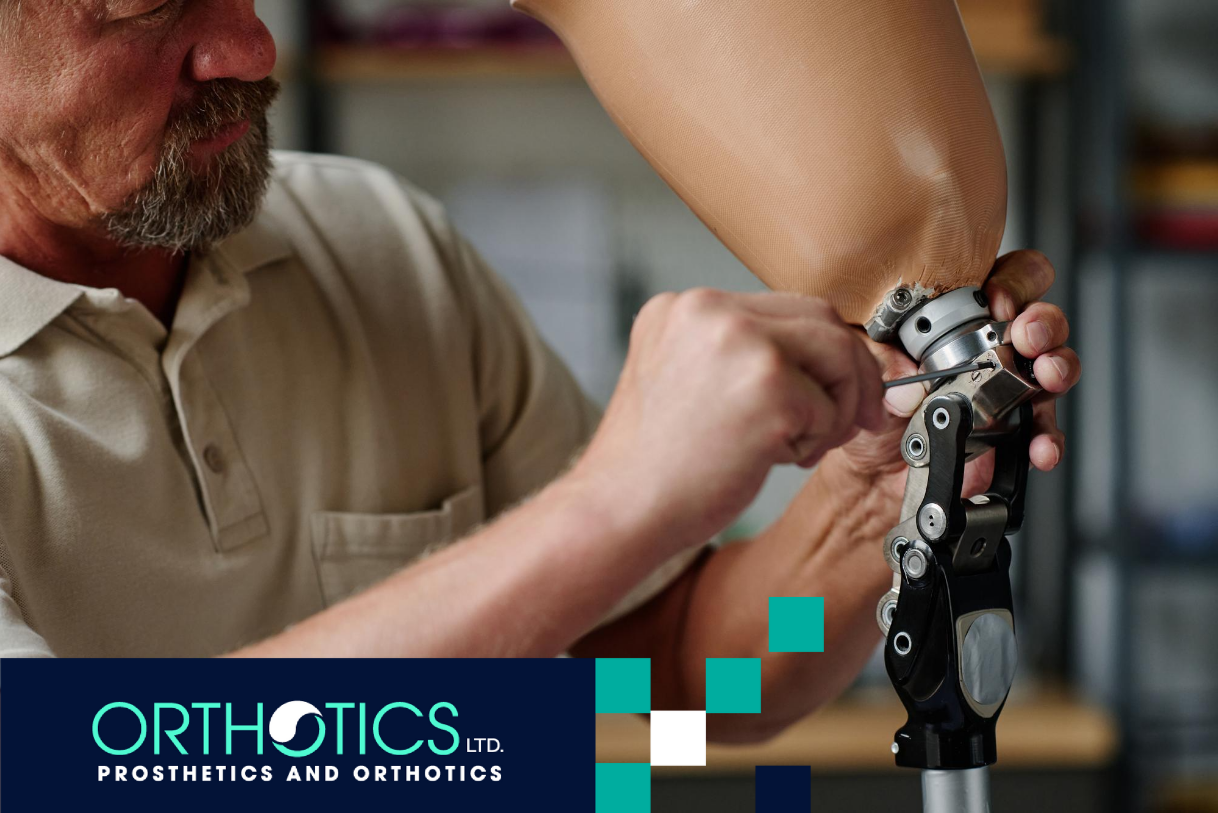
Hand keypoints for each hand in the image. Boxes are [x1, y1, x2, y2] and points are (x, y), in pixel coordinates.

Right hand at [571, 288, 885, 550]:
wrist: (619, 510)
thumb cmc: (654, 465)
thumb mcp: (685, 380)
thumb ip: (742, 356)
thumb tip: (829, 357)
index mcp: (683, 305)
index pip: (784, 309)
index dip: (822, 351)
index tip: (837, 389)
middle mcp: (710, 309)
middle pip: (821, 318)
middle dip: (851, 372)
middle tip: (857, 419)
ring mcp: (740, 343)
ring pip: (838, 354)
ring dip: (837, 408)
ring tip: (797, 447)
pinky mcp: (768, 386)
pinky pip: (829, 409)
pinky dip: (815, 442)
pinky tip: (771, 460)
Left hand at [829, 250, 1081, 502]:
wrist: (872, 470)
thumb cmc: (870, 402)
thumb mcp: (858, 363)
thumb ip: (876, 357)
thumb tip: (908, 377)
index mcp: (959, 317)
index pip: (1005, 278)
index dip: (1013, 281)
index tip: (998, 299)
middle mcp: (992, 348)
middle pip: (1041, 319)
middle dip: (1043, 322)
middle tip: (1026, 335)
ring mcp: (1008, 389)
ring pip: (1054, 368)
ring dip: (1058, 368)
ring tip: (1045, 376)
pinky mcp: (1013, 432)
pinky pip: (1043, 432)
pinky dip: (1046, 439)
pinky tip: (1038, 444)